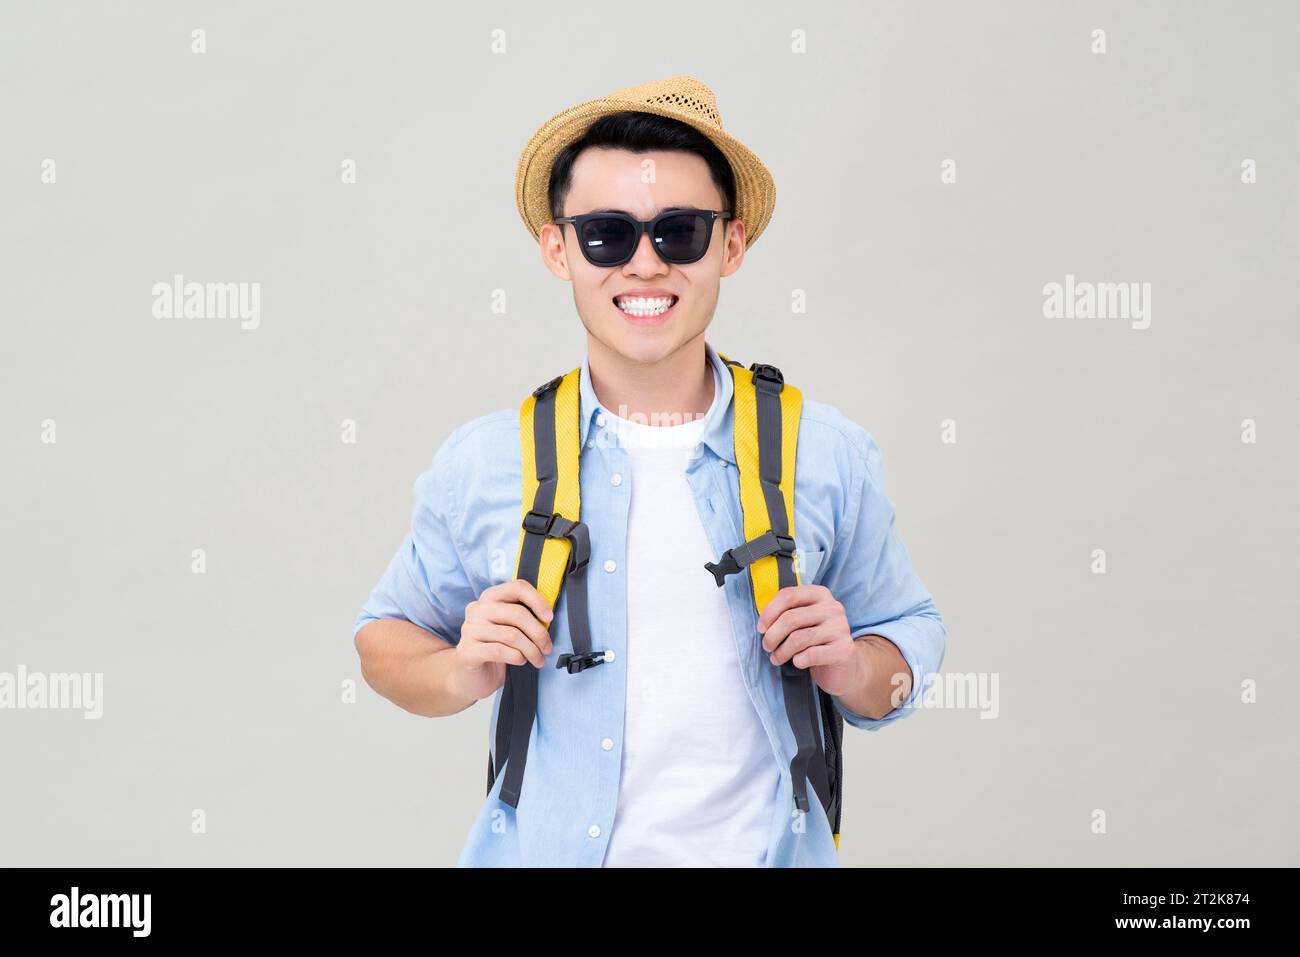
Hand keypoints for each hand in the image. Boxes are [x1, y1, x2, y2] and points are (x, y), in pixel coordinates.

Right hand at [450, 579, 554, 700]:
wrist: (471, 677)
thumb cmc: (496, 648)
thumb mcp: (510, 627)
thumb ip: (524, 617)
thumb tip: (548, 617)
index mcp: (490, 598)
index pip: (517, 587)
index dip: (537, 601)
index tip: (549, 618)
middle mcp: (477, 609)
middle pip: (517, 613)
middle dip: (539, 633)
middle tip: (547, 648)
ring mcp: (470, 630)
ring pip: (512, 635)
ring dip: (531, 650)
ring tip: (538, 659)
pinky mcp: (467, 651)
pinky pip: (500, 651)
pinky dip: (517, 657)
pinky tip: (521, 661)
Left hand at [756, 584, 857, 695]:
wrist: (843, 668)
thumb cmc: (816, 642)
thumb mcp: (803, 622)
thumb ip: (787, 614)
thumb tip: (763, 624)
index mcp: (820, 595)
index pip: (788, 595)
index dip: (769, 612)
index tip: (761, 628)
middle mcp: (833, 608)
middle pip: (791, 618)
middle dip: (772, 635)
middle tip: (767, 647)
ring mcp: (840, 628)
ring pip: (798, 638)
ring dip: (782, 651)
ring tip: (776, 658)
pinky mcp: (844, 649)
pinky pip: (811, 655)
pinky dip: (798, 660)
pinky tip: (797, 662)